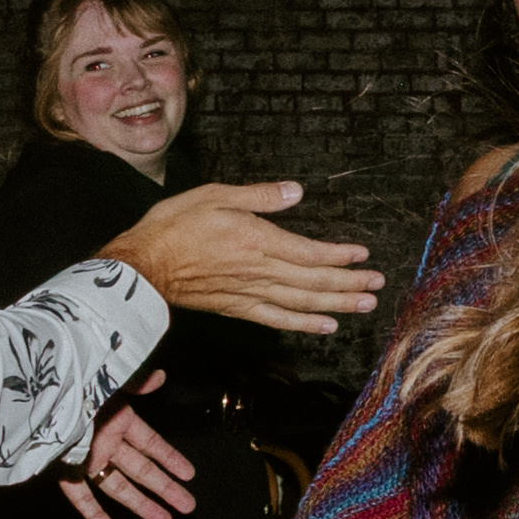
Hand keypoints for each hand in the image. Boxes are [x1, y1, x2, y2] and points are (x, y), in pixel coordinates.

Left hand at [59, 378, 197, 518]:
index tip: (189, 475)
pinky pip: (81, 498)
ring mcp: (87, 459)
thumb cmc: (74, 381)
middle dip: (165, 489)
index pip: (151, 443)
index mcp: (118, 419)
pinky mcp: (66, 472)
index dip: (171, 459)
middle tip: (187, 506)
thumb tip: (160, 376)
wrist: (39, 395)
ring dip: (141, 505)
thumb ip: (136, 381)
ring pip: (118, 487)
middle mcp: (105, 442)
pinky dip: (94, 516)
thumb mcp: (110, 378)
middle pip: (141, 470)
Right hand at [101, 183, 381, 335]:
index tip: (363, 255)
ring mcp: (249, 293)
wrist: (141, 266)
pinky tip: (325, 325)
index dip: (340, 256)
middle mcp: (258, 271)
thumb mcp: (214, 194)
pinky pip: (278, 319)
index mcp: (257, 240)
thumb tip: (296, 192)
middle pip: (314, 280)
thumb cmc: (173, 226)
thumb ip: (259, 196)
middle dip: (349, 283)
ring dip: (336, 304)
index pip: (309, 252)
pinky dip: (305, 323)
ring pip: (302, 302)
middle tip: (377, 284)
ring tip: (365, 305)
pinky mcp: (237, 308)